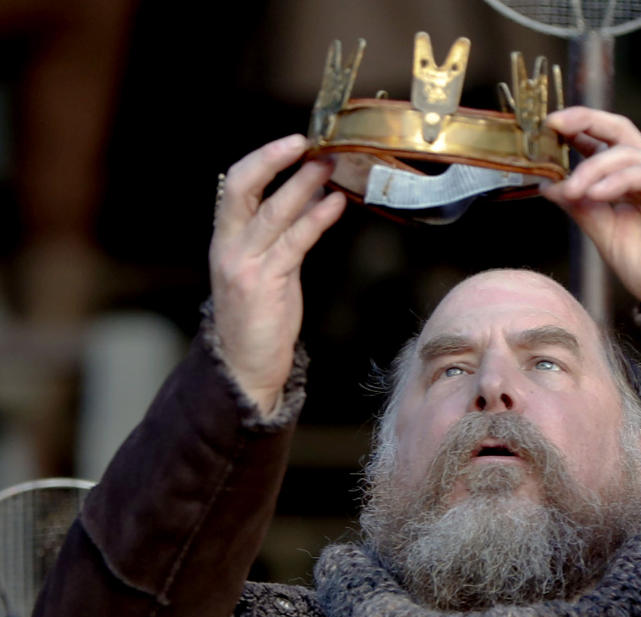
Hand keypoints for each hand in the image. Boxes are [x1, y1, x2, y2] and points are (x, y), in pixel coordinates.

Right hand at [209, 135, 345, 412]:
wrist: (246, 368)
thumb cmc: (259, 321)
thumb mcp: (264, 271)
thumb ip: (280, 236)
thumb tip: (308, 196)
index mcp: (225, 241)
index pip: (235, 186)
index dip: (262, 160)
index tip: (292, 144)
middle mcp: (229, 248)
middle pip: (244, 188)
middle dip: (274, 160)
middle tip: (308, 143)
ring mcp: (244, 265)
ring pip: (273, 212)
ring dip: (304, 185)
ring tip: (331, 167)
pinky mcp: (266, 284)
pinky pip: (294, 243)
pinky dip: (316, 219)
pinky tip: (335, 205)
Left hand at [542, 108, 640, 337]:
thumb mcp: (607, 237)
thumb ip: (582, 209)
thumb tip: (549, 186)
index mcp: (633, 184)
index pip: (604, 145)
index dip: (578, 133)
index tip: (545, 131)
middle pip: (618, 132)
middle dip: (585, 122)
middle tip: (553, 125)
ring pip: (626, 154)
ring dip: (592, 169)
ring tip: (571, 191)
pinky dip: (618, 180)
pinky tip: (595, 193)